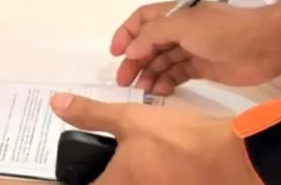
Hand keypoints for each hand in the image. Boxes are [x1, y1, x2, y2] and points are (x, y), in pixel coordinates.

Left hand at [51, 93, 256, 184]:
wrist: (224, 156)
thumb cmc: (173, 138)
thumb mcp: (129, 118)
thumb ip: (92, 113)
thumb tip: (56, 104)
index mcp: (116, 184)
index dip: (75, 178)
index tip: (70, 170)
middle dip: (101, 173)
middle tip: (96, 156)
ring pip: (133, 182)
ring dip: (125, 173)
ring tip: (125, 154)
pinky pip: (153, 181)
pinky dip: (146, 173)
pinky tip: (152, 157)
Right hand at [110, 0, 280, 94]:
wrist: (264, 45)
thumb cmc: (223, 31)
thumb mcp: (184, 25)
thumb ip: (153, 35)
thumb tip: (131, 50)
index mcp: (175, 13)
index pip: (142, 19)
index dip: (126, 33)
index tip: (115, 54)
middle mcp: (180, 29)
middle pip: (149, 43)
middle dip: (135, 59)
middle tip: (124, 81)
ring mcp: (192, 49)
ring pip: (162, 60)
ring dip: (149, 73)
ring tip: (142, 90)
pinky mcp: (202, 67)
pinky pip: (176, 74)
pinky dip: (166, 82)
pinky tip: (159, 92)